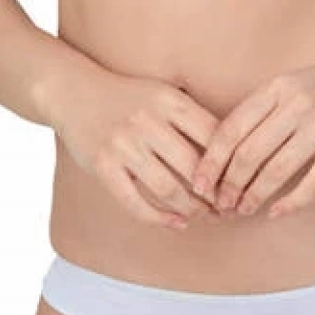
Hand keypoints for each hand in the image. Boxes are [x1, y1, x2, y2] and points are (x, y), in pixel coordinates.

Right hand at [54, 72, 225, 230]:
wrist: (74, 92)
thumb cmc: (128, 97)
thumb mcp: (163, 94)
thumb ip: (192, 117)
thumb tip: (232, 153)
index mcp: (169, 101)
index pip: (213, 137)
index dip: (231, 165)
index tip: (241, 182)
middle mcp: (147, 121)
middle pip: (194, 168)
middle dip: (216, 195)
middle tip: (228, 208)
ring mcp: (123, 144)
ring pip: (168, 189)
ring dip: (192, 210)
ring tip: (206, 217)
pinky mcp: (103, 166)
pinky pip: (135, 202)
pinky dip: (160, 218)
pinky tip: (176, 222)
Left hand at [190, 51, 314, 219]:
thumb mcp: (294, 83)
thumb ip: (264, 108)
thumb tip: (224, 147)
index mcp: (278, 87)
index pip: (232, 128)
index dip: (211, 160)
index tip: (199, 183)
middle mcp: (298, 103)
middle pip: (249, 153)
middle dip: (228, 184)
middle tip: (219, 205)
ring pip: (277, 170)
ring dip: (255, 196)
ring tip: (242, 210)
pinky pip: (314, 182)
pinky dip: (292, 202)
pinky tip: (278, 213)